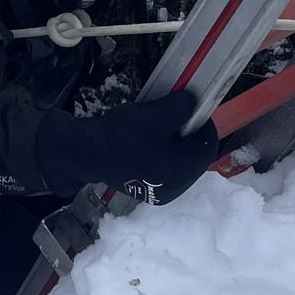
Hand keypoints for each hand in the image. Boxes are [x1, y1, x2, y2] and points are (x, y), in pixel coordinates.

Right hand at [39, 90, 219, 204]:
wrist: (86, 153)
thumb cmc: (122, 135)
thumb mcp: (155, 114)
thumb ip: (181, 107)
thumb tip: (192, 103)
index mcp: (182, 170)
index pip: (208, 142)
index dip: (201, 121)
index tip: (188, 107)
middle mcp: (177, 186)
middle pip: (195, 154)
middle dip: (186, 133)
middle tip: (171, 116)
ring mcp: (162, 191)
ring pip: (180, 160)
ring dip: (174, 142)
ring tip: (157, 128)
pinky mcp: (148, 191)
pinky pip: (165, 168)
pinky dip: (162, 153)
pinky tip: (147, 142)